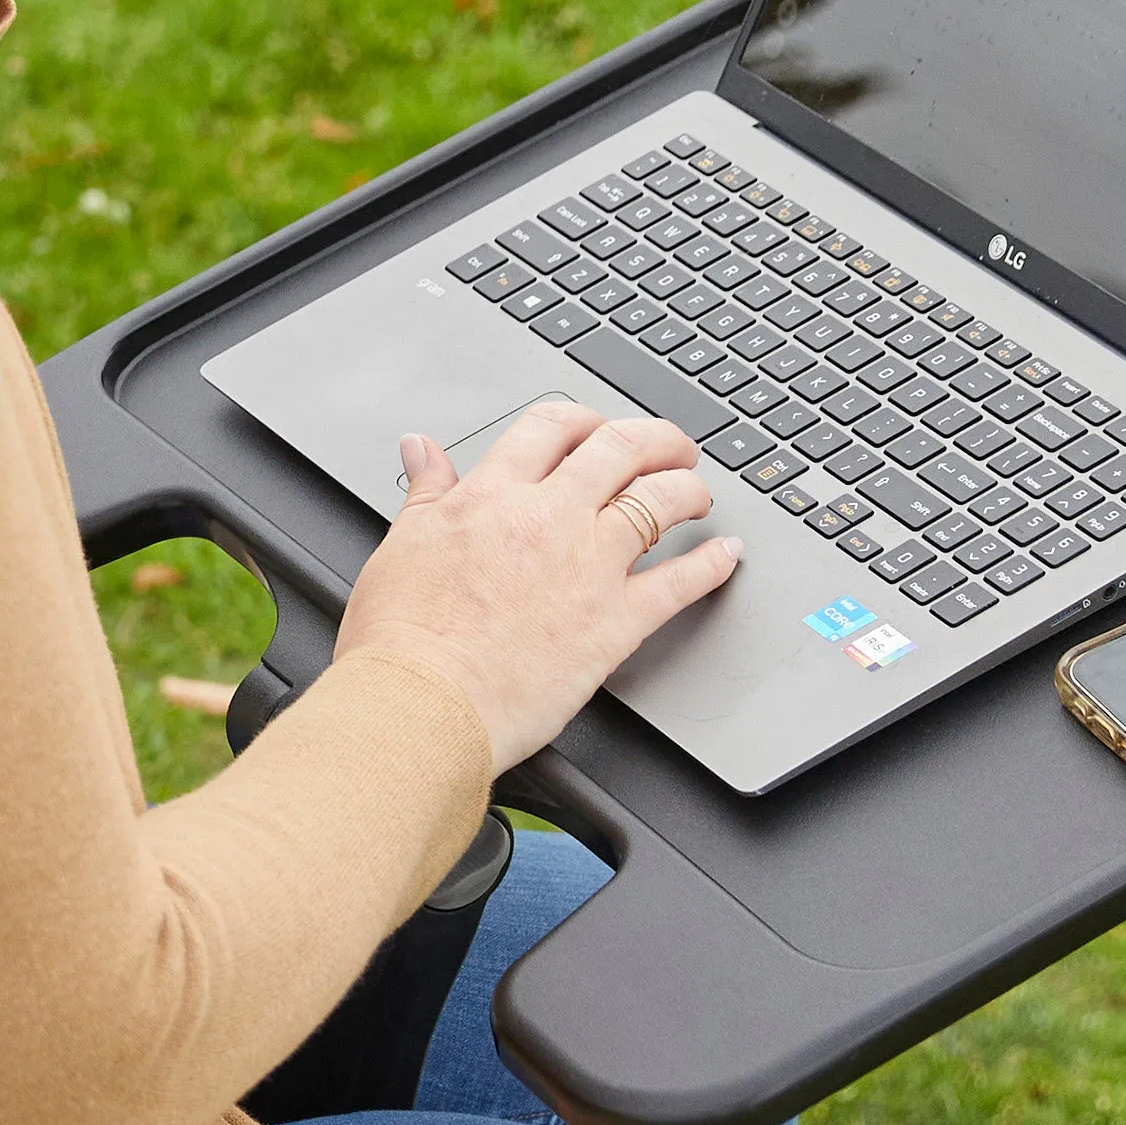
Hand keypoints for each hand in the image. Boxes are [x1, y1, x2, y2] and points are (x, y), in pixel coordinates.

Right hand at [336, 399, 740, 774]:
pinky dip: (711, 563)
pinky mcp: (615, 622)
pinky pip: (680, 581)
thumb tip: (421, 451)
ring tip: (697, 492)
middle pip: (621, 448)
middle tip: (668, 448)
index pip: (551, 428)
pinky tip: (724, 554)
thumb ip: (424, 493)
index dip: (583, 420)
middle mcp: (549, 518)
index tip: (594, 431)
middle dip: (655, 440)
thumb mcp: (401, 546)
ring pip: (660, 500)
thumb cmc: (401, 640)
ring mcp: (589, 567)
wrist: (423, 704)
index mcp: (494, 496)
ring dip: (688, 488)